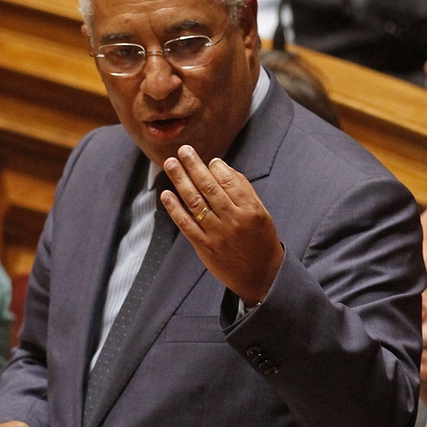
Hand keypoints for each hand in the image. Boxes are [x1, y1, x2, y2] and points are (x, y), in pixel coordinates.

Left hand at [161, 146, 283, 305]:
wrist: (261, 276)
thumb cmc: (260, 239)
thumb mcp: (261, 213)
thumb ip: (243, 190)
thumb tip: (219, 166)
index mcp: (251, 209)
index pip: (229, 181)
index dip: (216, 167)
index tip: (208, 159)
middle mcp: (234, 220)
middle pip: (209, 187)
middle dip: (193, 166)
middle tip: (183, 150)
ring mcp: (217, 234)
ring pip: (195, 202)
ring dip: (180, 180)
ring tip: (170, 164)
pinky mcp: (204, 247)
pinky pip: (186, 224)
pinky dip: (174, 208)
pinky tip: (166, 194)